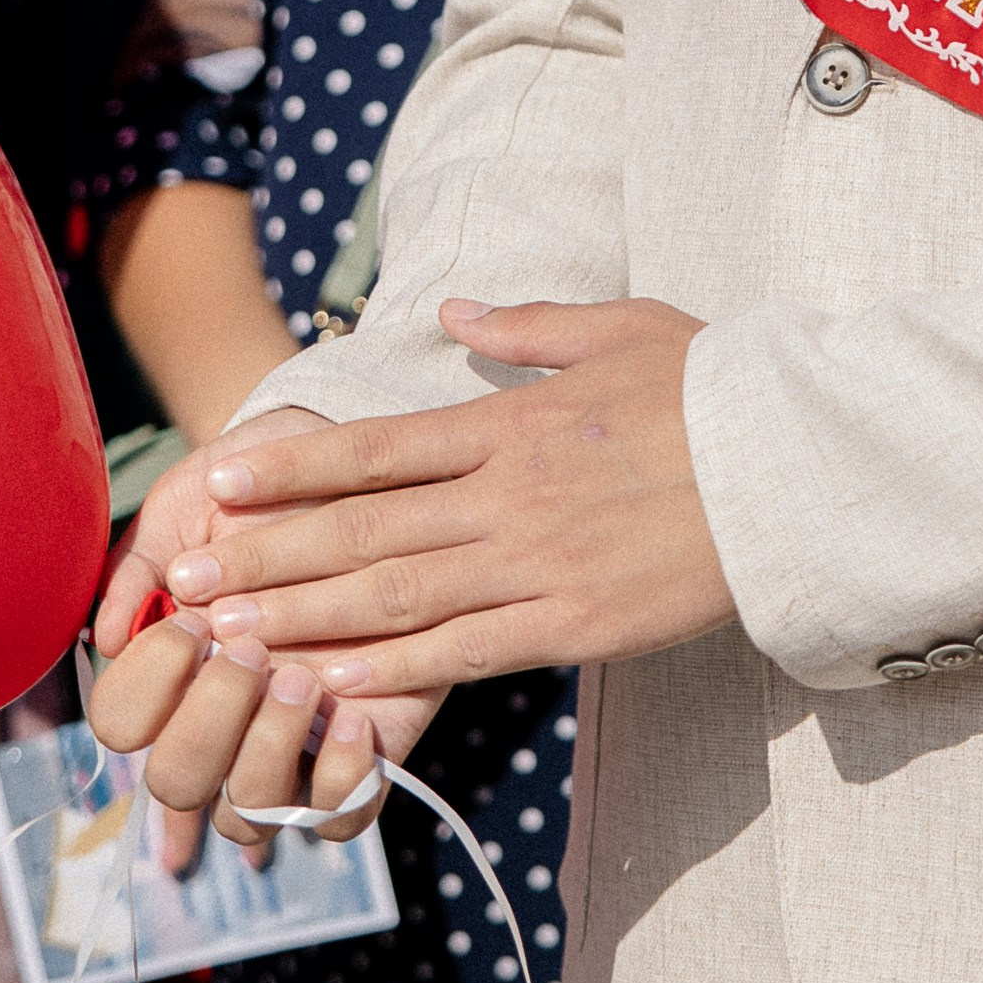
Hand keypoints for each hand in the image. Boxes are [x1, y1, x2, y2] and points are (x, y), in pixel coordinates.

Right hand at [88, 411, 434, 858]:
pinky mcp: (365, 749)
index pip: (120, 723)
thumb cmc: (262, 488)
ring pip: (248, 813)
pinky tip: (356, 719)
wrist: (361, 466)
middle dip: (206, 722)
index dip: (146, 684)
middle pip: (176, 782)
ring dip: (265, 753)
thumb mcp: (189, 504)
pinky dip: (341, 783)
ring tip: (303, 681)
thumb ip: (138, 565)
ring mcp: (290, 741)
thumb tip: (106, 637)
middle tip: (251, 652)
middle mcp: (221, 719)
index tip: (192, 621)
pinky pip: (342, 816)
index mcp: (170, 668)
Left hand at [158, 298, 734, 704]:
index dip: (292, 466)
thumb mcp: (620, 328)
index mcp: (512, 421)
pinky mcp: (572, 621)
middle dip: (268, 553)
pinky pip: (462, 649)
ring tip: (228, 634)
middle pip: (363, 528)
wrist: (794, 466)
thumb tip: (456, 303)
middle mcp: (507, 493)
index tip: (221, 478)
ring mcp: (536, 562)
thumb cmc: (712, 390)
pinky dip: (389, 666)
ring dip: (302, 615)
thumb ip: (527, 325)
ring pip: (395, 595)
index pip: (377, 445)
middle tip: (189, 577)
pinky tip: (328, 679)